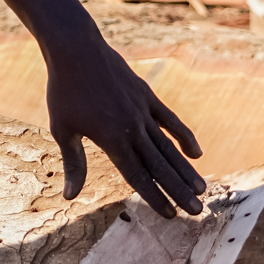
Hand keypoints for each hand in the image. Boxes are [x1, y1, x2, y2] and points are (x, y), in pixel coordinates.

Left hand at [45, 40, 205, 218]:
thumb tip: (70, 197)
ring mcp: (143, 111)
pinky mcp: (147, 96)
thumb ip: (74, 164)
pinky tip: (196, 153)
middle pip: (160, 166)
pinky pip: (170, 121)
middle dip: (179, 191)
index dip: (155, 197)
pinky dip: (184, 137)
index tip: (170, 215)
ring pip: (169, 147)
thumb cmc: (64, 91)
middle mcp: (132, 128)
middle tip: (197, 211)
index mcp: (111, 140)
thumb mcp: (62, 129)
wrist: (76, 49)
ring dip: (186, 170)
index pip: (137, 176)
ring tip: (202, 190)